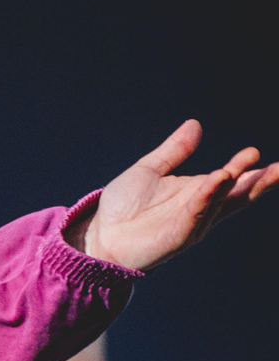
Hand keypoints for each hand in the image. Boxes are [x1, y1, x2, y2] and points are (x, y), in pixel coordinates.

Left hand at [78, 120, 276, 270]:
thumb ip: (174, 151)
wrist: (100, 235)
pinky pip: (196, 214)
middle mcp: (201, 208)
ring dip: (236, 186)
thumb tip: (195, 124)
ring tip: (252, 169)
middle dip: (260, 182)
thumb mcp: (149, 170)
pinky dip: (207, 198)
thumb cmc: (123, 208)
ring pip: (220, 204)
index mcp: (197, 192)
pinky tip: (217, 181)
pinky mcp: (178, 236)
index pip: (229, 179)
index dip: (244, 167)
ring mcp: (191, 223)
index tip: (255, 152)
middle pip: (237, 195)